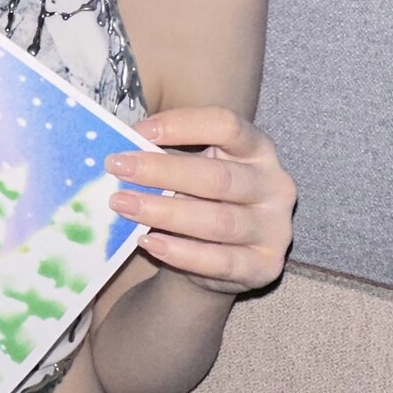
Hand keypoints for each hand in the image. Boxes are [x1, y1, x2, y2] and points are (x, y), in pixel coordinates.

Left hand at [104, 107, 295, 295]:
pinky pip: (220, 261)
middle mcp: (275, 186)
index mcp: (259, 149)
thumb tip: (123, 151)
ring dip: (164, 213)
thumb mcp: (191, 171)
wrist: (216, 261)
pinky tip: (148, 242)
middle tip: (117, 168)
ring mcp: (275, 229)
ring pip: (217, 221)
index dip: (183, 125)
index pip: (227, 126)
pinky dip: (180, 253)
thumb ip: (169, 158)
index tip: (139, 132)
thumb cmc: (200, 201)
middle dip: (162, 171)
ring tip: (123, 205)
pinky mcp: (265, 267)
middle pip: (218, 176)